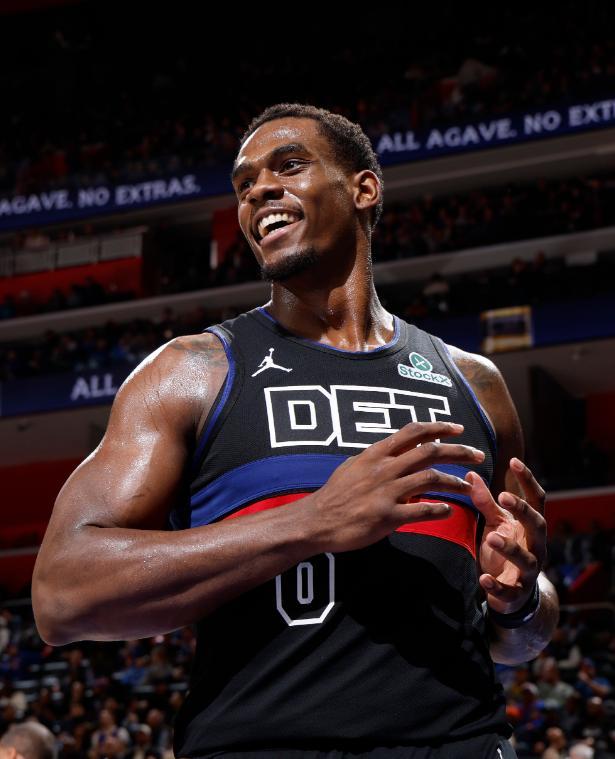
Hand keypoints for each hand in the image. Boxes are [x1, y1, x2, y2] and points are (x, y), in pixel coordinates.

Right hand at [310, 421, 485, 552]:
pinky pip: (422, 511)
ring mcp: (387, 492)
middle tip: (478, 455)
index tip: (458, 428)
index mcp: (376, 453)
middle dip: (459, 452)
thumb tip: (396, 451)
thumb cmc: (335, 494)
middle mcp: (384, 468)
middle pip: (430, 452)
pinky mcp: (388, 516)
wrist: (317, 520)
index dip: (439, 427)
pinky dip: (439, 510)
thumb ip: (378, 458)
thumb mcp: (354, 466)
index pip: (414, 432)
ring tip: (470, 487)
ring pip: (431, 479)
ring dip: (456, 482)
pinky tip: (448, 510)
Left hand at [466, 458, 546, 613]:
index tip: (513, 461)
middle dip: (522, 511)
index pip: (537, 499)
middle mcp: (535, 545)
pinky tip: (483, 578)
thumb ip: (486, 501)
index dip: (527, 480)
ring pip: (525, 558)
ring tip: (491, 536)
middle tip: (504, 497)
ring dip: (509, 547)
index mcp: (531, 525)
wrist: (512, 593)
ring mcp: (528, 570)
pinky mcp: (516, 592)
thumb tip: (471, 474)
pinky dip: (496, 585)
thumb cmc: (504, 547)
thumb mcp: (496, 522)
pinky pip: (509, 590)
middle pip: (537, 524)